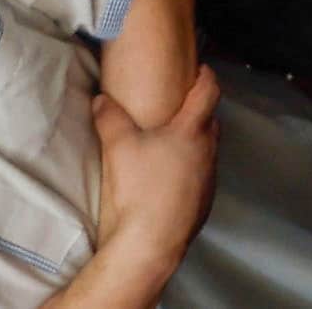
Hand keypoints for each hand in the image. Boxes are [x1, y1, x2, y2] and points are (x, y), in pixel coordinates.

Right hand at [85, 60, 223, 264]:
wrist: (151, 242)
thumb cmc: (139, 189)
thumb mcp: (118, 146)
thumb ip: (109, 118)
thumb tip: (101, 100)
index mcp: (191, 132)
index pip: (209, 93)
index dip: (206, 77)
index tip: (202, 70)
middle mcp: (207, 152)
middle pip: (210, 122)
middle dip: (199, 112)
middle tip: (181, 107)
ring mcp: (208, 180)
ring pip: (207, 152)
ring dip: (195, 144)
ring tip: (173, 145)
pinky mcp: (205, 204)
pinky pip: (202, 178)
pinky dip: (191, 171)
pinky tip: (172, 179)